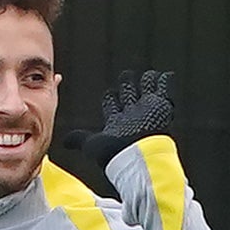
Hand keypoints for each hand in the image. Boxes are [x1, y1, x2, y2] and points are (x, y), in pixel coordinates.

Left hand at [59, 69, 174, 164]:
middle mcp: (132, 115)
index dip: (111, 97)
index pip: (113, 104)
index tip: (110, 92)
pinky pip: (164, 91)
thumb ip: (78, 139)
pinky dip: (165, 83)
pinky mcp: (160, 107)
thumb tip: (63, 143)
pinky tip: (166, 77)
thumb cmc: (115, 151)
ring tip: (148, 76)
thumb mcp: (91, 144)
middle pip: (129, 95)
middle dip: (127, 86)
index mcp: (117, 121)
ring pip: (146, 91)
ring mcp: (147, 110)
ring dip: (146, 83)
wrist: (137, 154)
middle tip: (126, 77)